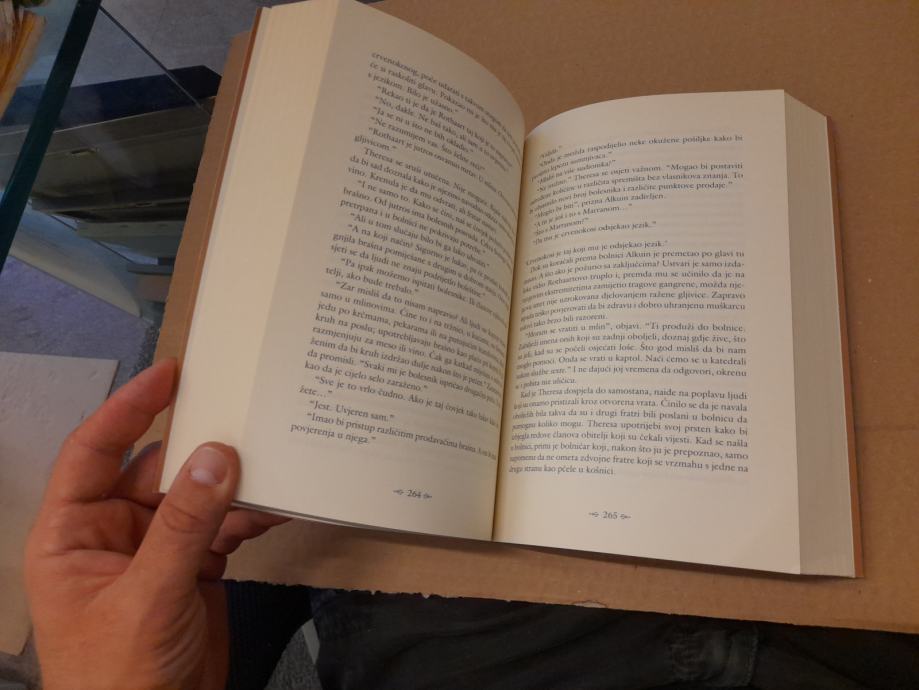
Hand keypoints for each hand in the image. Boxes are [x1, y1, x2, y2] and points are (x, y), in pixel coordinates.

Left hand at [24, 359, 288, 689]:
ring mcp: (157, 551)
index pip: (93, 453)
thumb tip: (219, 453)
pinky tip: (280, 503)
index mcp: (73, 533)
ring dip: (232, 483)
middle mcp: (113, 533)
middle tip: (245, 412)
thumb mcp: (148, 595)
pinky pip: (223, 526)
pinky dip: (250, 515)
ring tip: (274, 458)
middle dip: (199, 448)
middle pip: (156, 470)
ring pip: (196, 496)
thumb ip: (184, 524)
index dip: (127, 409)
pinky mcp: (195, 568)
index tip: (171, 373)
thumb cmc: (119, 673)